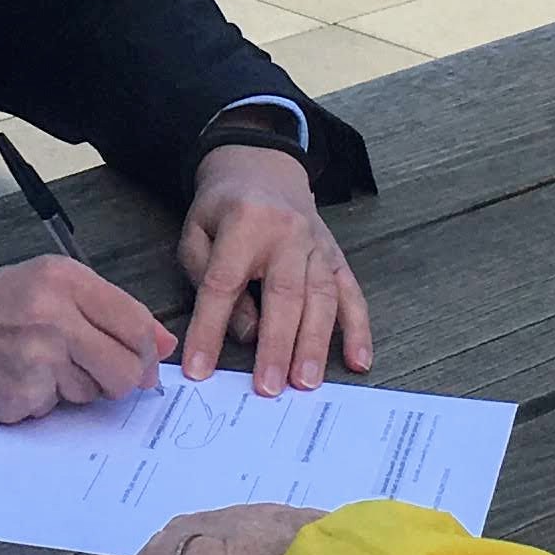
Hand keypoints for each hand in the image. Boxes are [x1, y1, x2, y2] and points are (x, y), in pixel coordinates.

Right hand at [0, 259, 171, 420]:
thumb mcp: (36, 285)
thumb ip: (100, 309)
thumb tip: (161, 344)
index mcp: (62, 279)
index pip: (135, 322)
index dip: (146, 351)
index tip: (144, 364)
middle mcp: (55, 314)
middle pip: (125, 368)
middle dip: (118, 381)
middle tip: (89, 374)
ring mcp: (38, 358)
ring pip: (93, 393)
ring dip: (72, 390)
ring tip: (30, 365)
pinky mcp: (21, 395)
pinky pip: (54, 409)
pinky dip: (38, 403)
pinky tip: (8, 380)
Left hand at [177, 147, 372, 393]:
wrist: (263, 166)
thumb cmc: (222, 209)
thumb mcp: (196, 233)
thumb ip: (208, 279)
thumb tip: (245, 332)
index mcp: (245, 223)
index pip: (223, 284)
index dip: (209, 330)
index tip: (200, 370)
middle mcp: (287, 233)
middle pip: (283, 295)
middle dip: (276, 345)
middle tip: (268, 388)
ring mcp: (317, 246)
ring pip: (321, 298)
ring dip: (314, 345)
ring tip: (306, 383)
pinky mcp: (336, 257)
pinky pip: (351, 294)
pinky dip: (358, 330)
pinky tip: (358, 362)